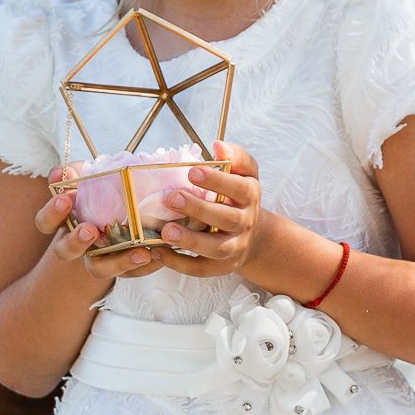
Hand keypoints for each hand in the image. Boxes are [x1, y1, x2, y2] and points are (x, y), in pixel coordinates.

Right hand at [37, 164, 165, 281]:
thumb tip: (63, 173)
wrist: (126, 209)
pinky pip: (131, 273)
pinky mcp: (121, 268)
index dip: (51, 213)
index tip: (65, 199)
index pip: (45, 222)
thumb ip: (74, 173)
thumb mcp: (86, 177)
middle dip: (76, 242)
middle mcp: (77, 244)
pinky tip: (160, 255)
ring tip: (141, 252)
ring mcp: (98, 258)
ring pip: (100, 269)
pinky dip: (146, 266)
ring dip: (119, 262)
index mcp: (63, 222)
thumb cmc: (99, 191)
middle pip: (65, 252)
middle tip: (90, 230)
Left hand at [157, 143, 264, 278]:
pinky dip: (180, 264)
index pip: (239, 188)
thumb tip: (219, 146)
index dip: (218, 181)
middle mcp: (246, 222)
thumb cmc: (239, 197)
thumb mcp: (245, 174)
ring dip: (190, 241)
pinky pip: (202, 269)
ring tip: (166, 231)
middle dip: (199, 209)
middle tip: (173, 198)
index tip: (192, 172)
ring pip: (216, 248)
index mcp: (250, 196)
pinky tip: (160, 253)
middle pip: (227, 219)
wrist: (255, 236)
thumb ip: (236, 157)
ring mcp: (235, 246)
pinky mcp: (223, 266)